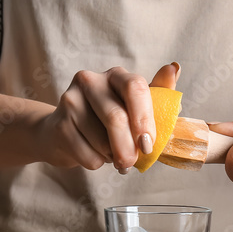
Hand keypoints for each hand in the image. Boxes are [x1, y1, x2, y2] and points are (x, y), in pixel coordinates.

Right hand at [37, 62, 180, 172]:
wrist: (63, 134)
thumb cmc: (107, 121)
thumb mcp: (136, 108)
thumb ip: (158, 92)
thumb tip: (174, 67)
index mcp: (116, 75)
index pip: (134, 87)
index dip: (144, 118)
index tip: (148, 145)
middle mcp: (90, 80)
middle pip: (115, 117)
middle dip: (128, 148)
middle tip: (131, 163)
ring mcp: (70, 100)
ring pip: (101, 140)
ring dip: (113, 157)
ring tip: (111, 154)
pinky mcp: (58, 123)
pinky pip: (87, 154)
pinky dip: (97, 163)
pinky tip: (94, 155)